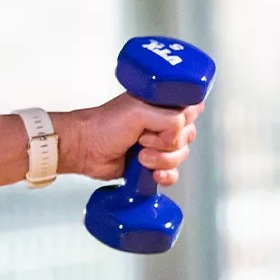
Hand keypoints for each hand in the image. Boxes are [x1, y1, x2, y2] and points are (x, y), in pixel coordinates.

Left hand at [58, 93, 202, 186]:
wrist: (85, 149)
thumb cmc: (105, 125)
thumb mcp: (140, 111)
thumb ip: (170, 118)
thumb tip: (178, 135)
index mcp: (162, 104)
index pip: (194, 108)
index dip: (183, 118)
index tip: (166, 122)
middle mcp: (163, 123)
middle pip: (189, 135)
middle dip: (168, 142)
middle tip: (143, 138)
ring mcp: (159, 144)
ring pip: (182, 155)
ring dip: (162, 159)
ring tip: (140, 155)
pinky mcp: (154, 164)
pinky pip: (174, 174)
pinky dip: (165, 175)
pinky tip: (152, 174)